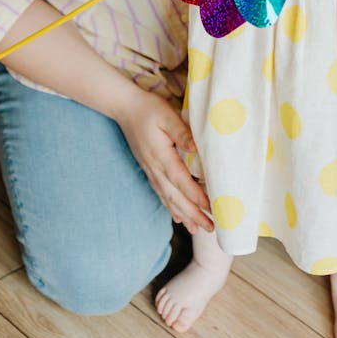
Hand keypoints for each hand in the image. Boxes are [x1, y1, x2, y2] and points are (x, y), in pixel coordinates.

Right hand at [115, 88, 212, 232]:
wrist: (125, 107)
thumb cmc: (148, 109)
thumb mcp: (167, 115)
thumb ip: (182, 132)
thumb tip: (196, 149)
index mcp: (161, 157)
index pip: (181, 181)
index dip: (197, 197)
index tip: (212, 208)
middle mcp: (155, 168)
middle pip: (176, 197)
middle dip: (194, 214)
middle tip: (211, 228)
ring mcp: (151, 171)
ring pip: (168, 198)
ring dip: (183, 215)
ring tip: (197, 229)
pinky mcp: (149, 169)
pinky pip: (161, 193)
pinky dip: (171, 207)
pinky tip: (177, 216)